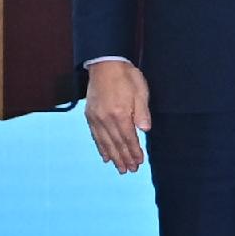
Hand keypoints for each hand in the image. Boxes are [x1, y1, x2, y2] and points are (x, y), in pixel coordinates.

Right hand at [84, 58, 150, 172]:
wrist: (105, 65)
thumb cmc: (126, 77)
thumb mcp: (140, 91)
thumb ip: (142, 112)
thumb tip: (144, 130)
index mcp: (120, 113)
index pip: (129, 138)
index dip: (134, 151)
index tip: (139, 162)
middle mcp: (106, 119)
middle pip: (116, 143)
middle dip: (124, 158)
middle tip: (130, 171)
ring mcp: (96, 118)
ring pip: (105, 142)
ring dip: (113, 157)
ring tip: (119, 168)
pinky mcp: (90, 116)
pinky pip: (95, 136)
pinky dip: (100, 148)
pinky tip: (105, 156)